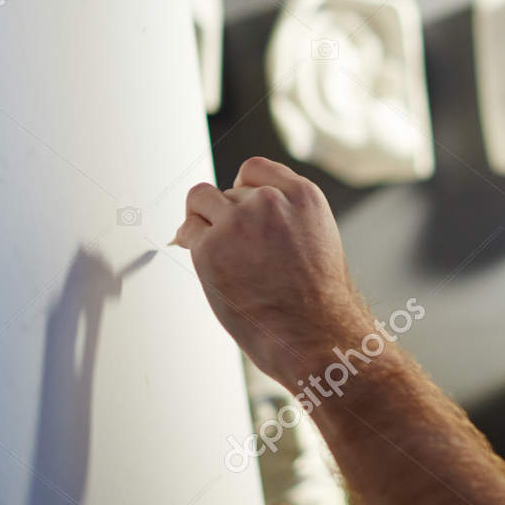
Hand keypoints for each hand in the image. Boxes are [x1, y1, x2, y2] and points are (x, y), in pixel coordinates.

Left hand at [174, 156, 367, 386]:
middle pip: (227, 190)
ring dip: (203, 220)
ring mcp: (237, 222)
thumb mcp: (317, 238)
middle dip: (227, 216)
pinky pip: (187, 231)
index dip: (243, 189)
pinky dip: (191, 243)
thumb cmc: (317, 299)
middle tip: (236, 251)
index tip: (241, 209)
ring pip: (200, 199)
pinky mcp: (210, 248)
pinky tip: (209, 264)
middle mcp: (269, 201)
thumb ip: (286, 215)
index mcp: (302, 196)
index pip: (254, 170)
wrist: (313, 334)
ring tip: (218, 251)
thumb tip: (239, 207)